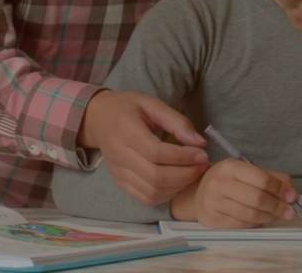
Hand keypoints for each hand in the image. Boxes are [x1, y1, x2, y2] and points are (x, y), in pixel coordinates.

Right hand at [78, 90, 208, 205]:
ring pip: (152, 191)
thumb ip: (177, 122)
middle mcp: (118, 154)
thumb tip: (200, 143)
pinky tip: (177, 182)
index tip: (202, 154)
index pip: (156, 152)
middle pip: (155, 176)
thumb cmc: (129, 109)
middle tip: (202, 165)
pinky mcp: (120, 183)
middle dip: (185, 174)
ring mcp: (118, 172)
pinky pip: (145, 197)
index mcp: (126, 130)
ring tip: (193, 173)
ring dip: (178, 187)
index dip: (183, 157)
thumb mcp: (153, 104)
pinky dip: (166, 194)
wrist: (99, 119)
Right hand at [170, 159, 299, 228]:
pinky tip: (261, 219)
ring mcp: (214, 203)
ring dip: (269, 217)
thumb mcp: (248, 172)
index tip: (293, 197)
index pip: (261, 179)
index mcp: (230, 167)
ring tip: (276, 215)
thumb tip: (294, 195)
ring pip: (251, 215)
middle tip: (290, 212)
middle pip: (257, 198)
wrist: (198, 194)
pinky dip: (257, 223)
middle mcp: (219, 183)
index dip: (280, 189)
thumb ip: (273, 179)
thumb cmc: (229, 182)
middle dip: (278, 206)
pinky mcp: (213, 220)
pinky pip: (242, 225)